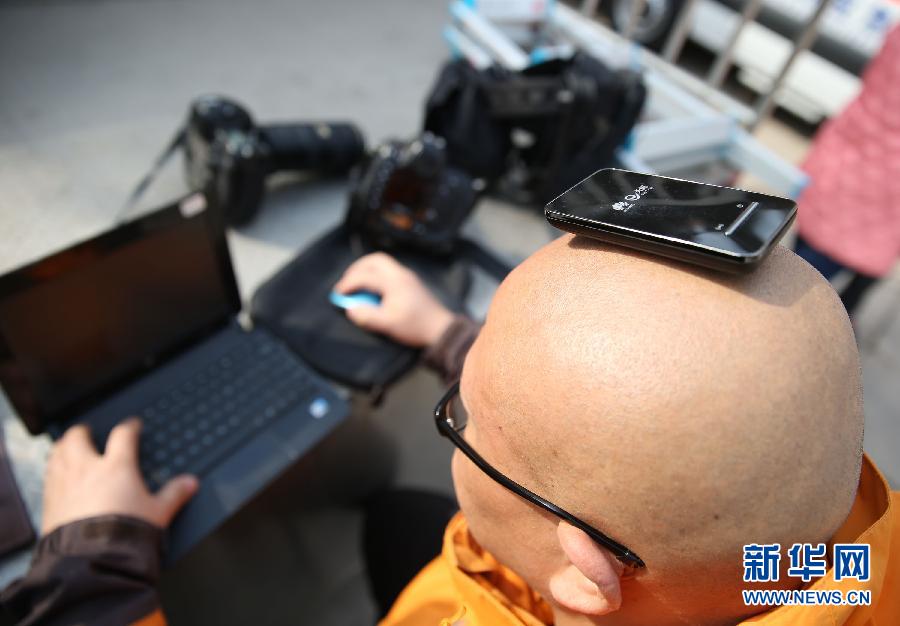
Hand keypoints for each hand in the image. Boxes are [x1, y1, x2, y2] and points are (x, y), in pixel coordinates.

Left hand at [42, 418, 198, 534]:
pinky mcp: (49, 501)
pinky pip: (47, 475)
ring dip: (63, 446)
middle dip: (83, 431)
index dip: (129, 427)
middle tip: (88, 431)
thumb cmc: (125, 533)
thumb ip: (174, 494)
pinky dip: (52, 469)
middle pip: (78, 437)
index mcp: (117, 466)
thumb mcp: (158, 513)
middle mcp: (87, 469)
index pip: (123, 434)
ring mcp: (65, 483)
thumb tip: (190, 483)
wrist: (92, 559)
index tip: (132, 426)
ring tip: (67, 446)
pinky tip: (56, 474)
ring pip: (57, 452)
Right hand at [334, 252, 454, 347]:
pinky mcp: (410, 282)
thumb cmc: (415, 326)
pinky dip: (376, 273)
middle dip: (356, 268)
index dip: (348, 283)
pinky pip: (389, 269)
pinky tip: (373, 288)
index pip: (365, 276)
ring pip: (383, 262)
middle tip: (346, 282)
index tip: (338, 294)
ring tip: (357, 283)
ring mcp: (407, 276)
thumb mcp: (388, 325)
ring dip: (366, 269)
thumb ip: (367, 316)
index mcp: (394, 282)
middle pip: (374, 259)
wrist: (440, 328)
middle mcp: (401, 274)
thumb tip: (349, 308)